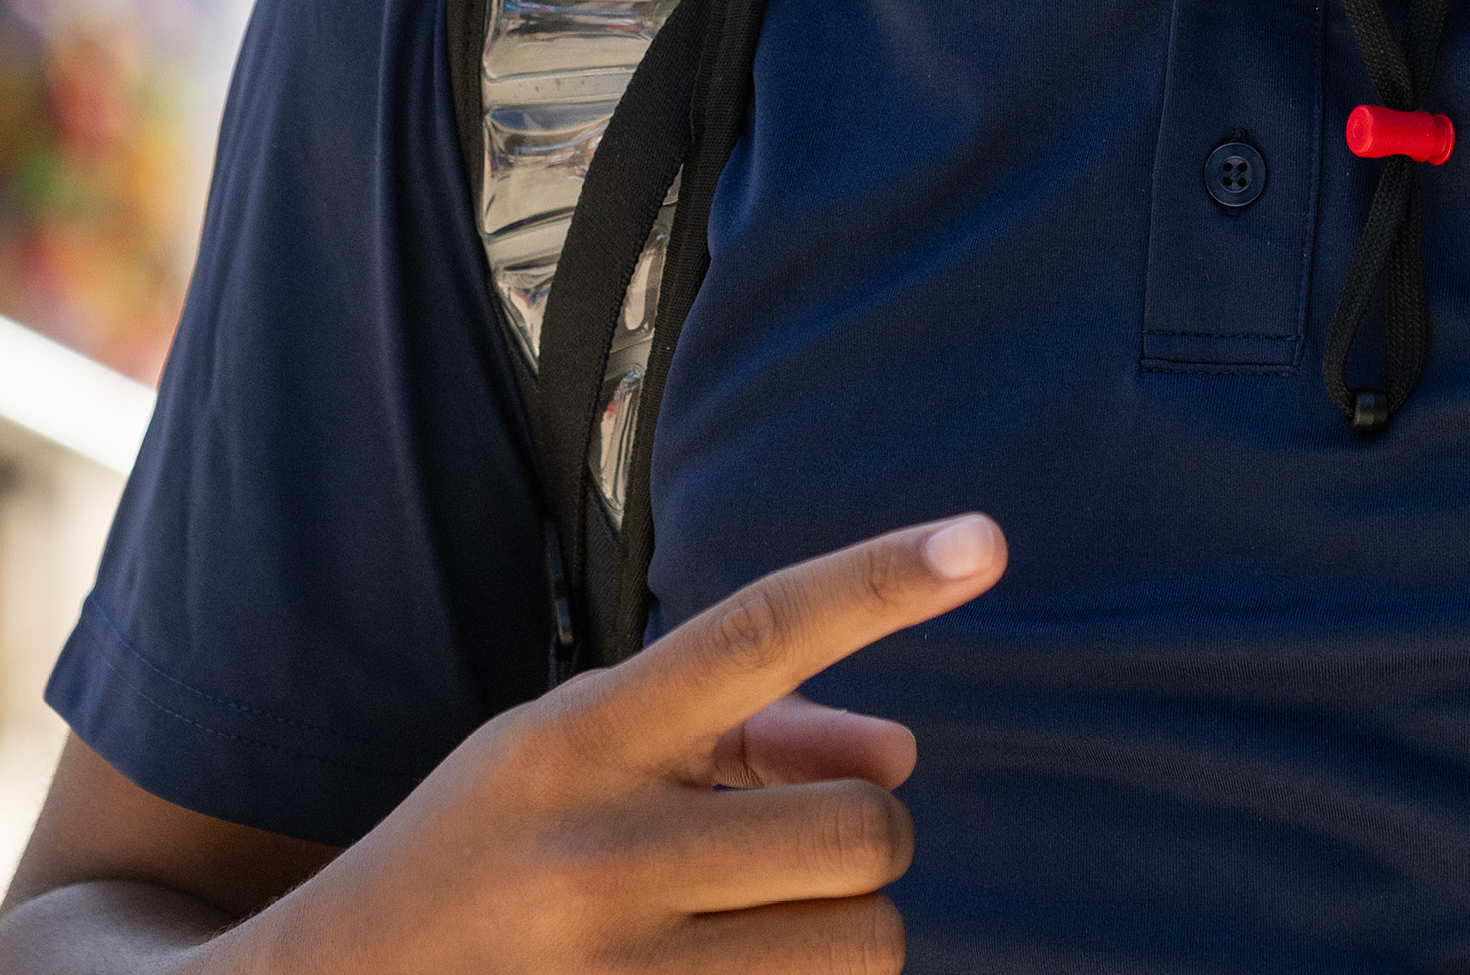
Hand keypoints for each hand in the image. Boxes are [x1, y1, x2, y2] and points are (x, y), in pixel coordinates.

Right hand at [238, 512, 1006, 973]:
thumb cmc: (483, 859)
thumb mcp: (574, 755)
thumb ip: (744, 734)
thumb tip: (903, 757)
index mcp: (579, 739)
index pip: (755, 633)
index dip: (879, 581)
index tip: (987, 538)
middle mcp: (601, 851)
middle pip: (865, 830)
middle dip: (855, 844)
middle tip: (779, 861)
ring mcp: (622, 974)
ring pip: (866, 942)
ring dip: (840, 935)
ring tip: (745, 935)